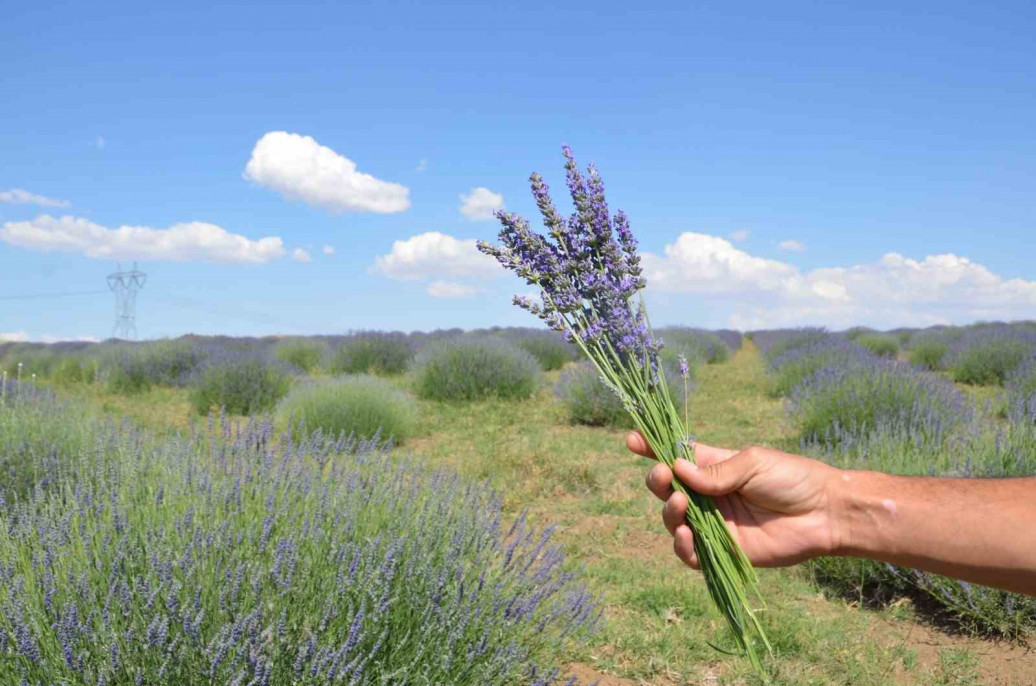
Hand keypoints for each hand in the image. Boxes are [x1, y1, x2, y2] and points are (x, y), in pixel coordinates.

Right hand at [627, 432, 841, 568]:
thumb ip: (715, 471)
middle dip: (657, 481)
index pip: (676, 457)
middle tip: (664, 477)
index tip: (632, 440)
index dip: (652, 448)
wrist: (825, 513)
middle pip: (668, 489)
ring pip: (673, 520)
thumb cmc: (793, 478)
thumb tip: (677, 469)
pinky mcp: (723, 551)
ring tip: (680, 504)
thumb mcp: (752, 463)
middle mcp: (709, 496)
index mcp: (714, 468)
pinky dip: (681, 545)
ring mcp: (714, 524)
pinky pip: (691, 553)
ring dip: (669, 511)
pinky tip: (685, 535)